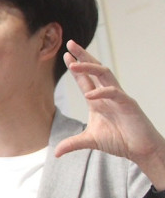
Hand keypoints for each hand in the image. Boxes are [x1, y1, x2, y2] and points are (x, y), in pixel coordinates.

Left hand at [55, 41, 164, 183]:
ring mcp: (118, 98)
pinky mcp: (128, 105)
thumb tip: (56, 153)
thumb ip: (72, 143)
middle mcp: (107, 95)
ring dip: (89, 68)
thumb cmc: (119, 141)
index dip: (76, 68)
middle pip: (95, 70)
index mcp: (98, 100)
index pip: (85, 79)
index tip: (66, 55)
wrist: (141, 150)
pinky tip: (89, 95)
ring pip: (105, 75)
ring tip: (73, 65)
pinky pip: (115, 93)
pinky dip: (102, 93)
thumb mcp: (90, 141)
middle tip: (70, 44)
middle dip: (83, 57)